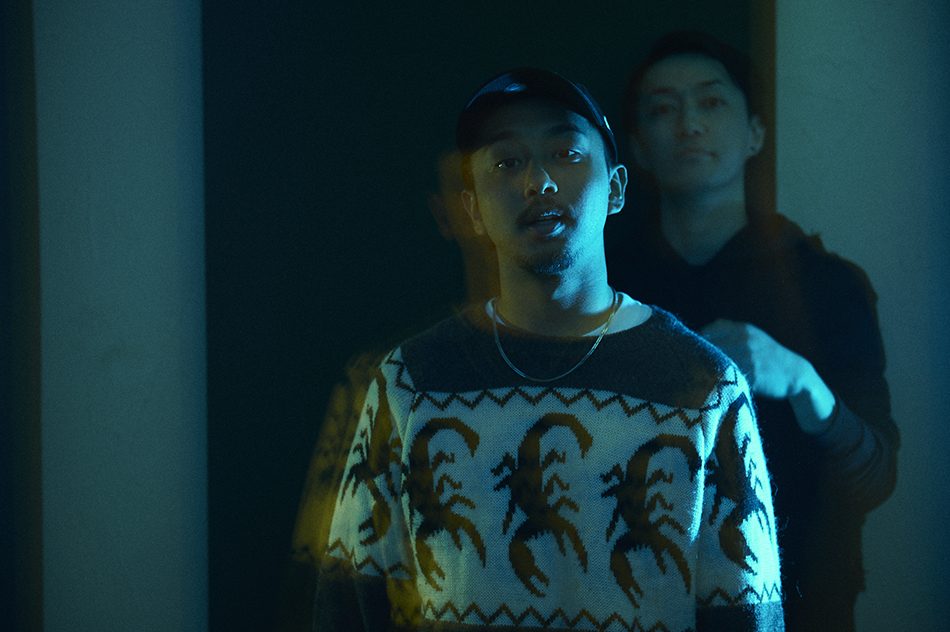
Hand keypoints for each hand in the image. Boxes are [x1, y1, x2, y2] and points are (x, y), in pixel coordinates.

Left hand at [701, 319, 834, 432]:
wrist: (796, 374)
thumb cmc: (768, 358)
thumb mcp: (751, 338)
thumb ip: (729, 336)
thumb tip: (698, 339)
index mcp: (741, 328)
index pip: (708, 330)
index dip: (696, 342)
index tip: (688, 352)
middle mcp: (744, 338)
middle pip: (709, 345)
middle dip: (697, 355)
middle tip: (686, 366)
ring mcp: (748, 354)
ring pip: (717, 360)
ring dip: (704, 368)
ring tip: (694, 377)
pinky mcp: (753, 372)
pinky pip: (729, 375)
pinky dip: (718, 379)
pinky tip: (711, 384)